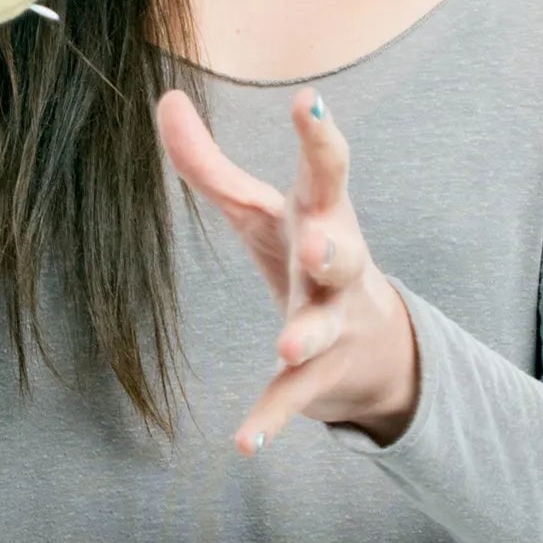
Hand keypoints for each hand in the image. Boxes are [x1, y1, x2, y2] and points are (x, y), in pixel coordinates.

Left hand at [154, 84, 419, 455]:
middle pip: (343, 251)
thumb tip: (165, 98)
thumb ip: (207, 161)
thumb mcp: (258, 208)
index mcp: (323, 216)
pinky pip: (294, 399)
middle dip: (331, 247)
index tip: (308, 100)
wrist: (377, 347)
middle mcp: (338, 268)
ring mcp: (334, 324)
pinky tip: (243, 444)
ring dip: (305, 336)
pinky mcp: (319, 376)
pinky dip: (270, 420)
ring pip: (323, 328)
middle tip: (317, 243)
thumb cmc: (306, 252)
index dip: (318, 135)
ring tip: (284, 348)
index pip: (326, 170)